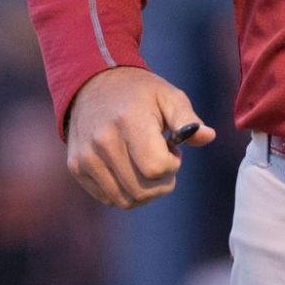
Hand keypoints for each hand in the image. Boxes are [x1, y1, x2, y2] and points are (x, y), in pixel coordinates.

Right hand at [66, 66, 214, 208]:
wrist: (92, 84)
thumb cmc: (139, 93)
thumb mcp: (169, 96)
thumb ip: (188, 119)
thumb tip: (208, 136)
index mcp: (129, 121)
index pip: (155, 168)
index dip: (172, 165)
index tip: (172, 148)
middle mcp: (103, 141)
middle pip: (141, 190)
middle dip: (162, 182)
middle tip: (162, 158)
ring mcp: (86, 157)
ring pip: (125, 199)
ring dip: (145, 190)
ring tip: (145, 162)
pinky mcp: (76, 167)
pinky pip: (108, 197)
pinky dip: (125, 191)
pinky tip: (129, 167)